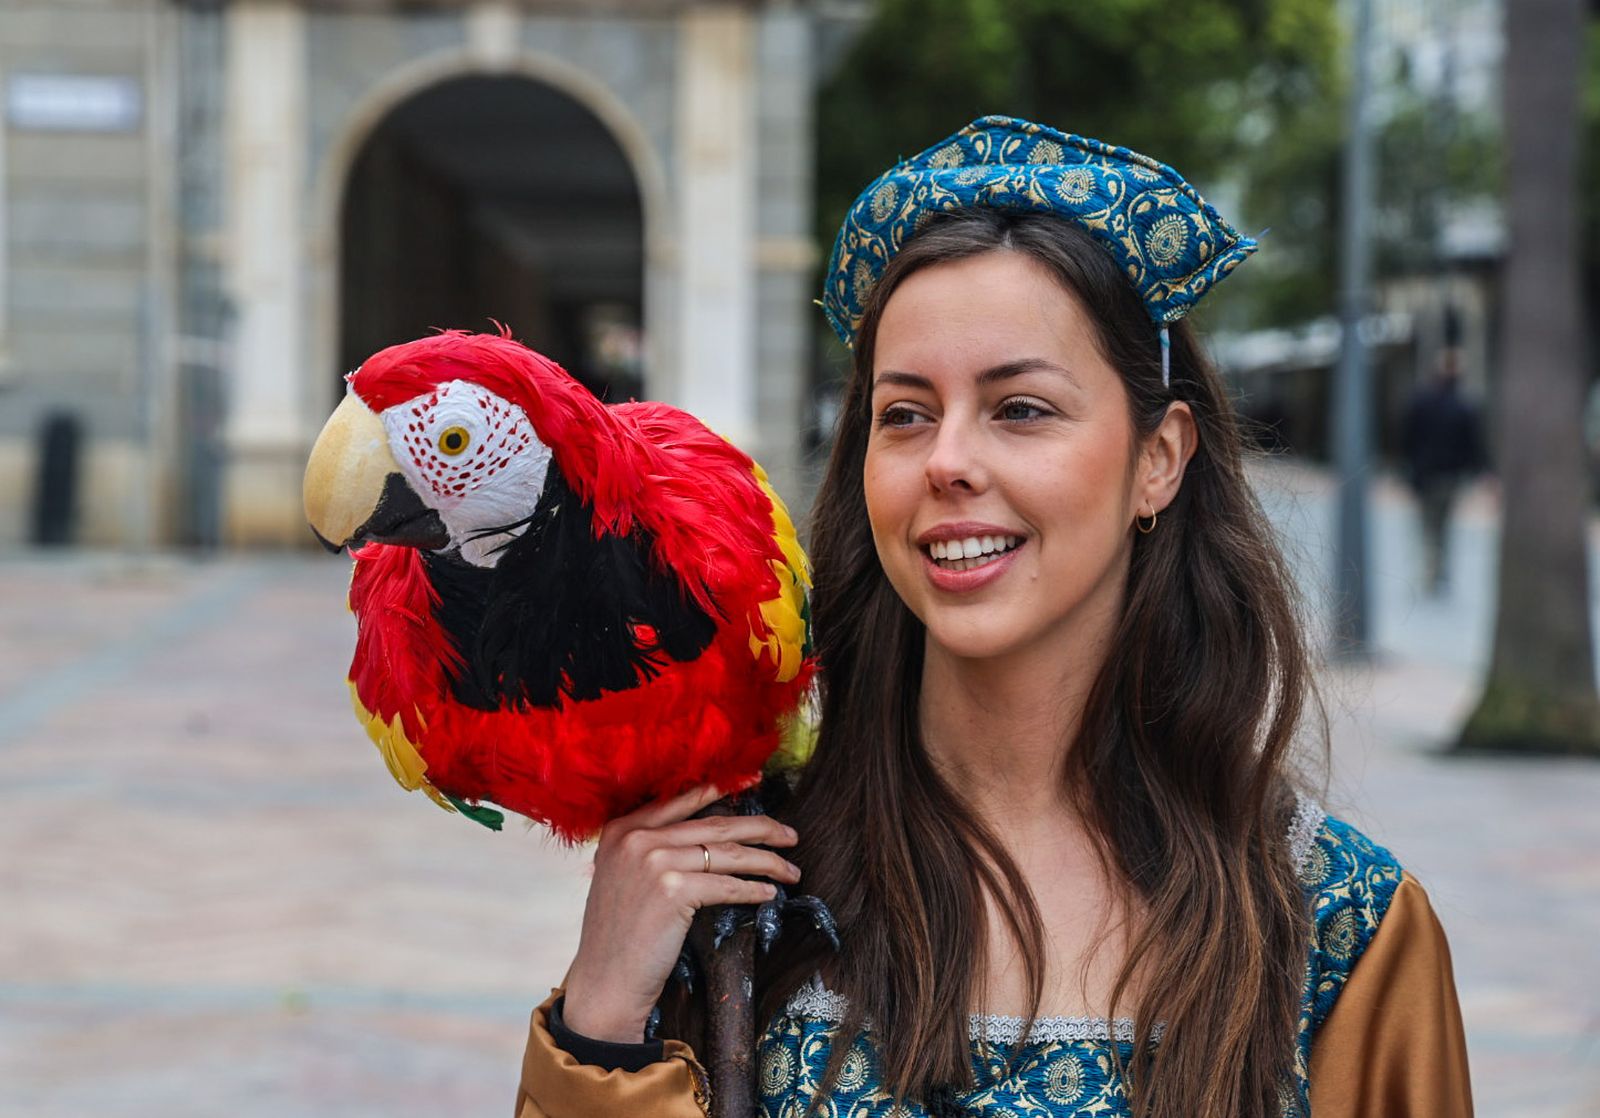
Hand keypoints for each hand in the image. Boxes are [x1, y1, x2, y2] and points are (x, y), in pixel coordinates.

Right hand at [561, 783, 800, 1043]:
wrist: (603, 982)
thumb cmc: (618, 935)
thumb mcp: (622, 877)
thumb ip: (649, 848)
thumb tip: (704, 835)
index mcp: (621, 828)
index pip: (683, 800)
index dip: (723, 789)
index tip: (753, 781)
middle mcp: (636, 838)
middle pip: (714, 824)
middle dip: (760, 828)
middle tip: (790, 835)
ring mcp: (654, 861)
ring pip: (727, 854)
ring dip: (767, 862)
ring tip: (791, 870)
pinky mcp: (673, 890)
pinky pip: (727, 885)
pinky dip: (753, 889)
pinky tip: (769, 893)